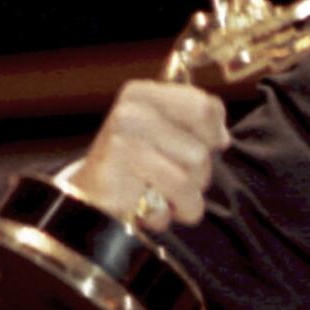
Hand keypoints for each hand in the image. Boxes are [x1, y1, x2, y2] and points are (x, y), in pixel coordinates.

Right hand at [69, 80, 229, 232]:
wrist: (86, 197)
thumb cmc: (135, 163)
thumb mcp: (163, 128)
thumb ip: (197, 121)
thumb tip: (223, 138)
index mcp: (140, 94)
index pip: (205, 107)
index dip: (213, 134)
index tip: (205, 144)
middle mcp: (128, 114)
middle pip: (201, 151)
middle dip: (198, 174)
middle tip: (171, 177)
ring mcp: (120, 147)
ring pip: (190, 179)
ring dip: (185, 199)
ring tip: (161, 195)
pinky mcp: (115, 184)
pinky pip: (167, 206)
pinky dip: (165, 215)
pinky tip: (147, 208)